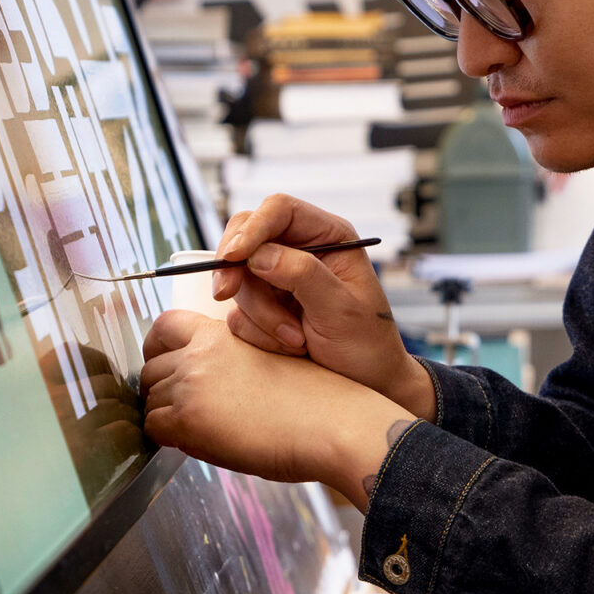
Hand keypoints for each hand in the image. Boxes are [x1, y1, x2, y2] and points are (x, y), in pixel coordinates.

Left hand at [140, 310, 419, 508]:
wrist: (335, 424)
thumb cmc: (318, 400)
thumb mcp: (269, 360)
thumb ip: (231, 362)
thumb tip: (207, 387)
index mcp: (220, 333)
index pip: (163, 326)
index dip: (158, 349)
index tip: (164, 366)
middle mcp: (199, 353)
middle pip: (150, 369)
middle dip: (161, 390)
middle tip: (184, 411)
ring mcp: (190, 384)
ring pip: (151, 401)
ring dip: (169, 417)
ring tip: (202, 431)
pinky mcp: (188, 419)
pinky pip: (154, 429)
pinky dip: (171, 439)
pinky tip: (201, 444)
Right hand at [211, 193, 434, 417]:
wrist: (368, 384)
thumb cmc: (368, 344)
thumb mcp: (340, 309)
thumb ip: (303, 276)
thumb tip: (259, 255)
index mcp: (328, 236)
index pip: (279, 210)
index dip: (251, 228)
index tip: (234, 257)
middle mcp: (301, 251)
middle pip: (246, 236)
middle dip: (236, 269)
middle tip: (226, 294)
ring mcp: (280, 279)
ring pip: (239, 279)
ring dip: (260, 314)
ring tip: (296, 339)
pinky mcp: (266, 307)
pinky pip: (238, 311)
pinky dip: (257, 332)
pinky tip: (291, 346)